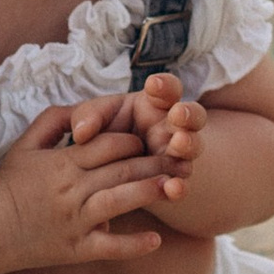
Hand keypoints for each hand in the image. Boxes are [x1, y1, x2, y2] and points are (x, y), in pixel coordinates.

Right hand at [0, 104, 192, 270]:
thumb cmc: (10, 184)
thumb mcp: (25, 144)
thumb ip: (53, 120)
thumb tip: (83, 111)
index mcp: (62, 162)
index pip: (108, 144)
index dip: (133, 140)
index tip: (148, 141)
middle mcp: (71, 189)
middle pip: (121, 170)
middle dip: (155, 162)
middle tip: (180, 158)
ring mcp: (75, 220)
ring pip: (119, 201)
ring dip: (149, 193)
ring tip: (174, 188)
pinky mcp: (76, 249)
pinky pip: (109, 247)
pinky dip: (133, 245)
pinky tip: (156, 240)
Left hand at [66, 71, 204, 198]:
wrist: (109, 169)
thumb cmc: (107, 131)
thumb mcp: (96, 118)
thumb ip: (87, 118)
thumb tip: (80, 133)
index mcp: (156, 104)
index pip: (168, 89)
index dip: (165, 85)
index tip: (153, 85)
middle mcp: (172, 126)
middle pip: (192, 114)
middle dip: (188, 113)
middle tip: (178, 114)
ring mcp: (177, 154)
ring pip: (194, 145)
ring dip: (189, 144)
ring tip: (178, 144)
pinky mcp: (173, 180)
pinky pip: (181, 183)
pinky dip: (179, 186)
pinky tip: (173, 188)